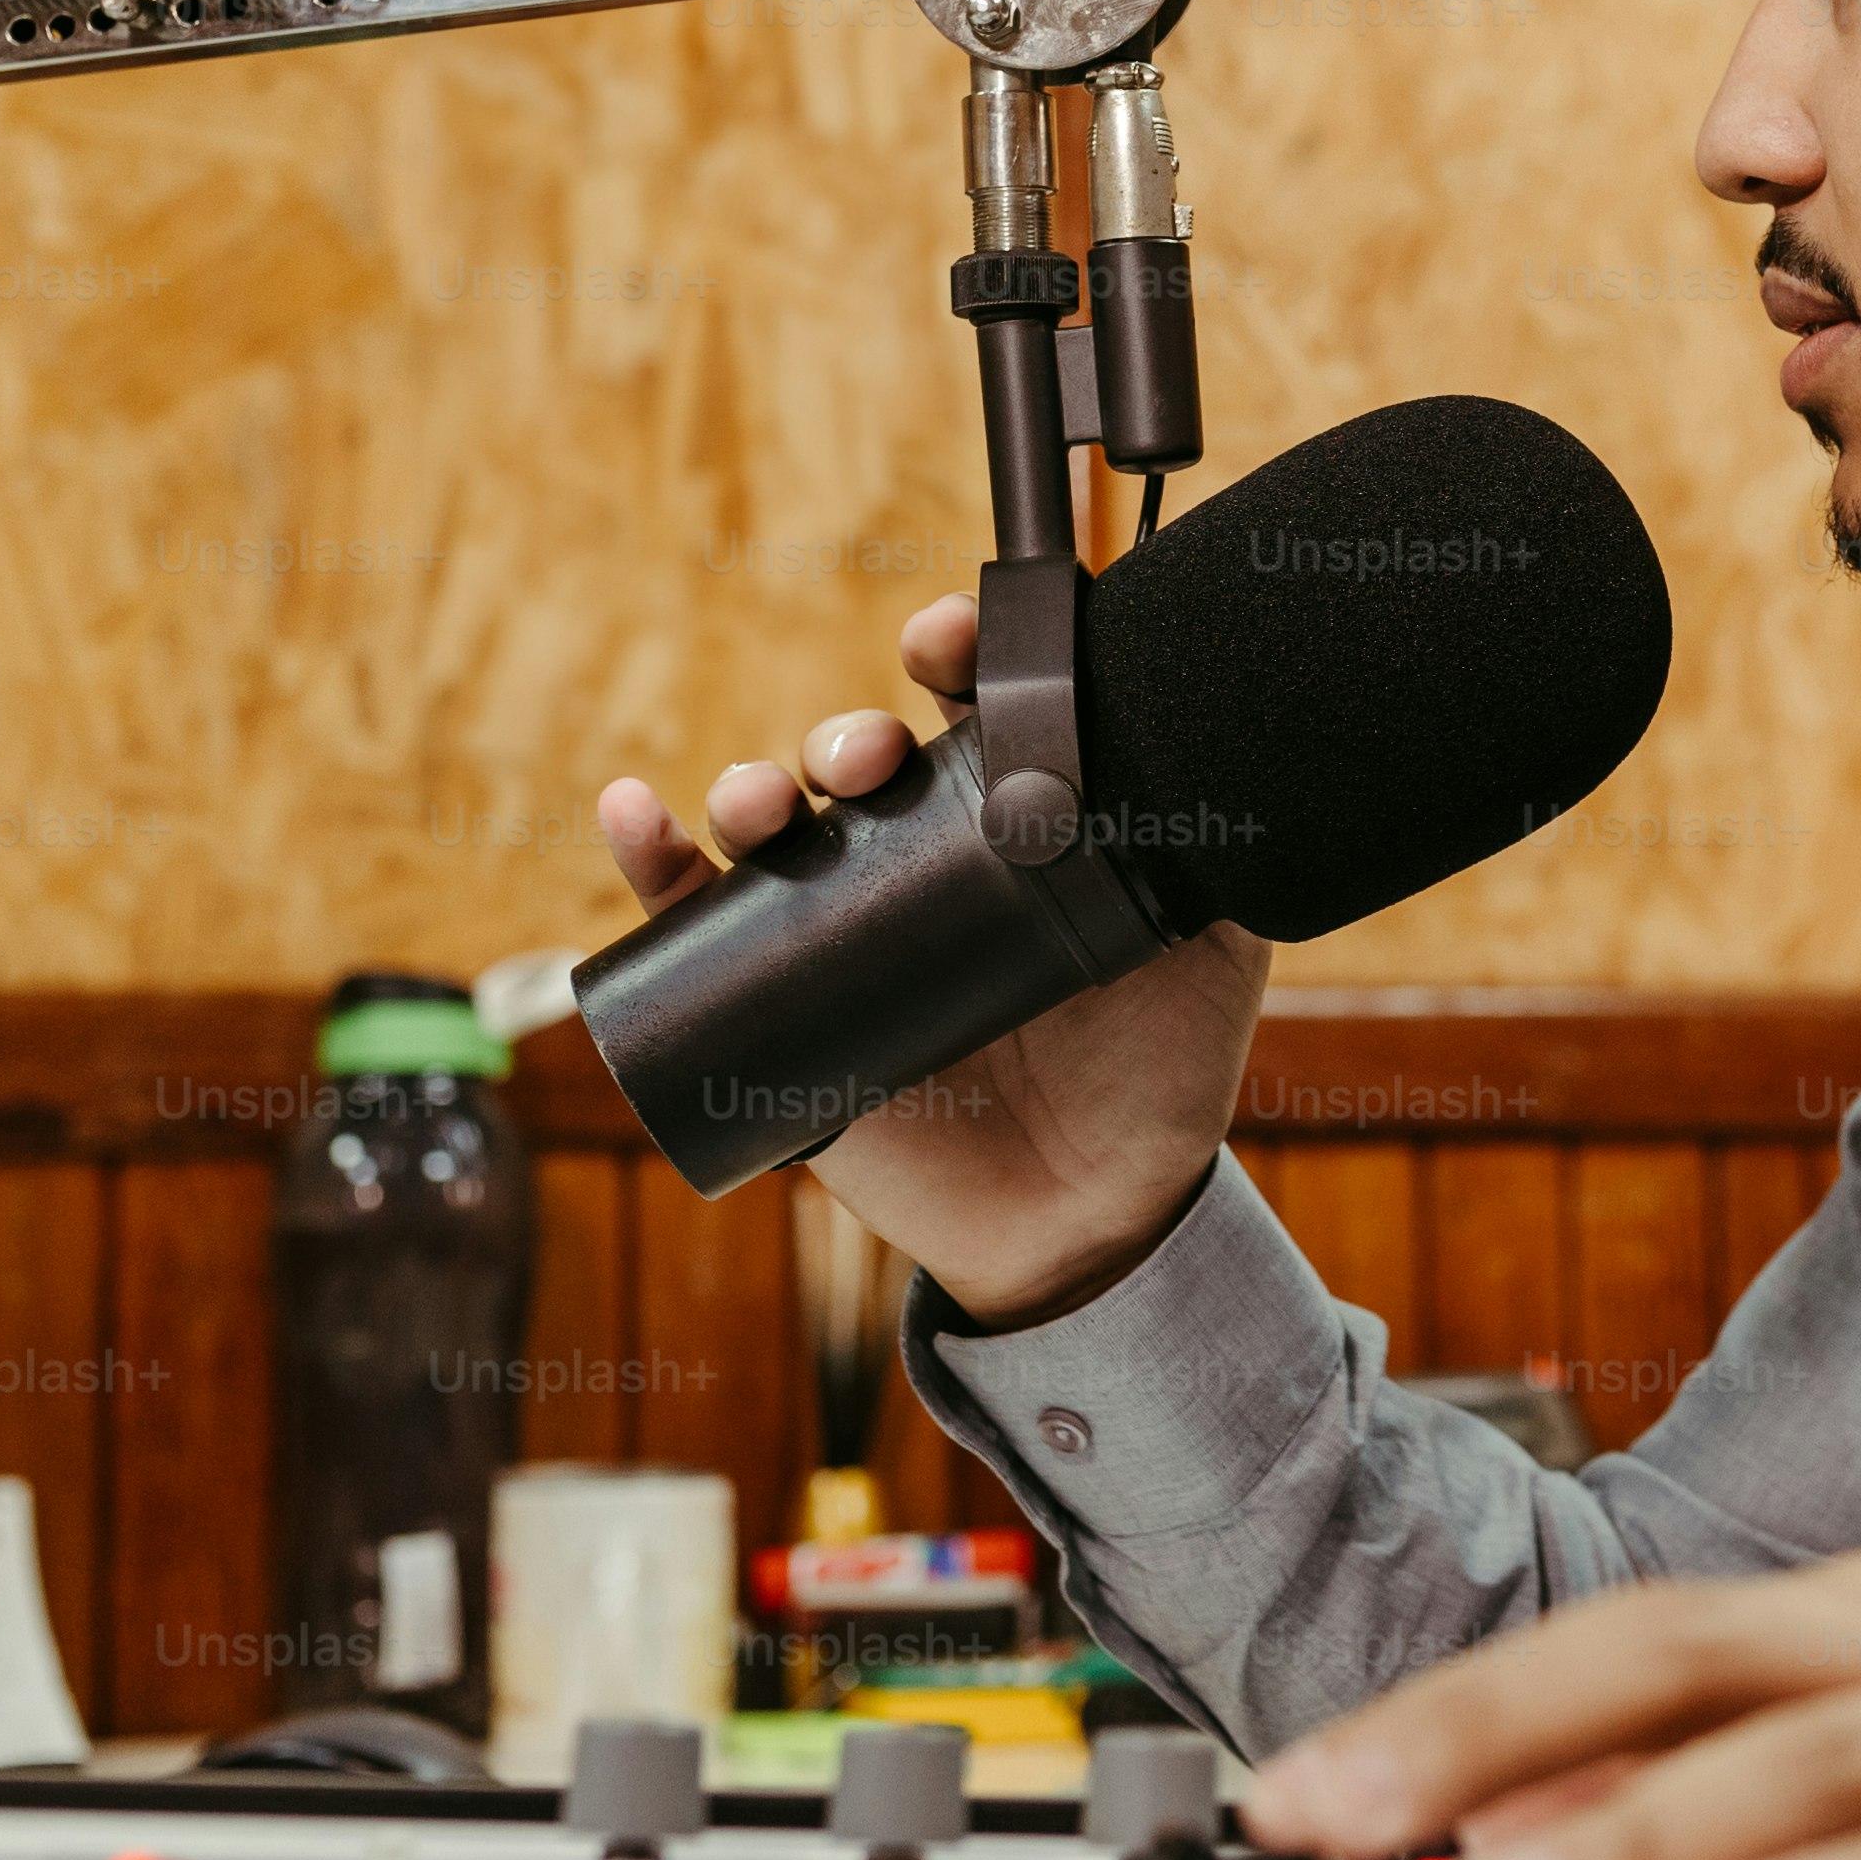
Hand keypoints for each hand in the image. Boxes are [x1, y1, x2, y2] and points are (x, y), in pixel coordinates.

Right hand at [596, 590, 1270, 1324]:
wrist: (1094, 1216)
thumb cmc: (1156, 1076)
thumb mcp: (1211, 953)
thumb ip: (1220, 858)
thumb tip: (1228, 752)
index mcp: (1010, 825)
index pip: (967, 709)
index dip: (953, 656)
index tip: (947, 643)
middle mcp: (917, 861)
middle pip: (857, 761)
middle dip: (848, 736)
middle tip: (869, 759)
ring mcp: (840, 930)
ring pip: (772, 826)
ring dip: (752, 788)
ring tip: (767, 803)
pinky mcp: (773, 1008)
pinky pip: (689, 924)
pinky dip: (650, 861)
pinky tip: (633, 812)